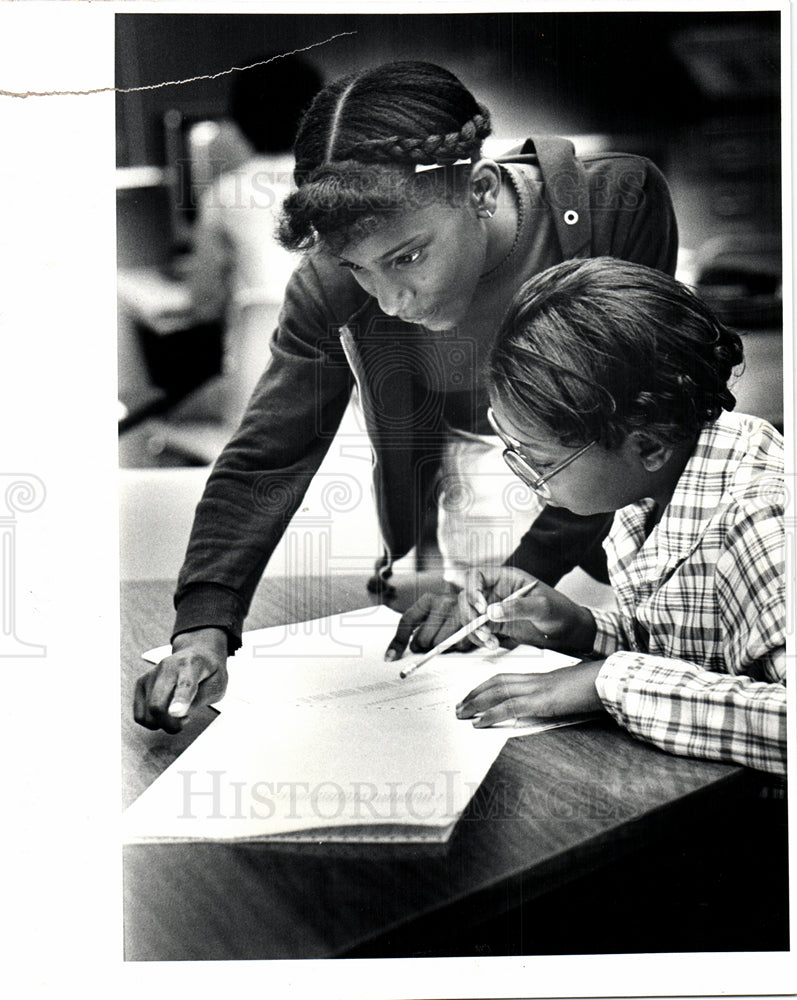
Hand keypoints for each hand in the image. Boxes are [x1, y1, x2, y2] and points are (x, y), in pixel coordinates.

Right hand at [133, 628, 228, 732]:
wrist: (196, 653)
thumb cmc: (208, 672)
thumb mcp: (217, 685)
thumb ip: (200, 699)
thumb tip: (177, 714)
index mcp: (192, 665)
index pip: (185, 685)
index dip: (180, 701)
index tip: (176, 713)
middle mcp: (167, 667)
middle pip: (157, 705)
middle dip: (170, 724)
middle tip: (184, 721)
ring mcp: (151, 674)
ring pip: (147, 714)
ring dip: (163, 724)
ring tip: (178, 713)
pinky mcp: (141, 683)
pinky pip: (140, 715)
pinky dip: (152, 721)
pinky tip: (166, 712)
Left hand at [384, 591, 476, 660]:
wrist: (484, 606)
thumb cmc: (451, 616)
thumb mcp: (431, 616)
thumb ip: (412, 630)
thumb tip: (392, 655)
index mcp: (428, 599)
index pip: (407, 621)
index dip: (398, 641)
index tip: (390, 658)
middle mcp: (443, 601)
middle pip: (423, 639)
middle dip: (426, 646)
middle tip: (433, 643)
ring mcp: (459, 612)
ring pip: (440, 645)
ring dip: (443, 648)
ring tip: (449, 640)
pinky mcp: (474, 624)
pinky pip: (459, 646)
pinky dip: (460, 647)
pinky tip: (462, 640)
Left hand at [456, 659, 605, 726]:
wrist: (612, 680)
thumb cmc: (599, 686)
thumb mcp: (575, 691)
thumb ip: (561, 696)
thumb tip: (554, 703)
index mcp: (543, 677)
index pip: (507, 678)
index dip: (487, 686)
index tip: (474, 695)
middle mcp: (536, 679)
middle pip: (497, 682)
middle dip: (475, 693)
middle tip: (459, 705)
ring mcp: (538, 689)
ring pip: (498, 692)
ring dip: (476, 702)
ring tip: (461, 713)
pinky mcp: (542, 701)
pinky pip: (510, 706)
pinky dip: (491, 713)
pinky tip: (479, 722)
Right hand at [463, 567, 596, 654]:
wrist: (568, 631)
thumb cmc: (560, 611)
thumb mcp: (543, 607)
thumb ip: (518, 607)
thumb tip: (492, 611)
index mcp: (506, 578)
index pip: (477, 576)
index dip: (472, 589)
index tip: (481, 607)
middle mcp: (496, 591)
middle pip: (467, 597)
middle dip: (470, 614)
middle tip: (482, 630)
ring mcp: (494, 609)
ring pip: (470, 615)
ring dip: (474, 630)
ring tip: (490, 641)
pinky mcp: (496, 625)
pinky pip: (478, 630)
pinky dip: (480, 639)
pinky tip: (493, 644)